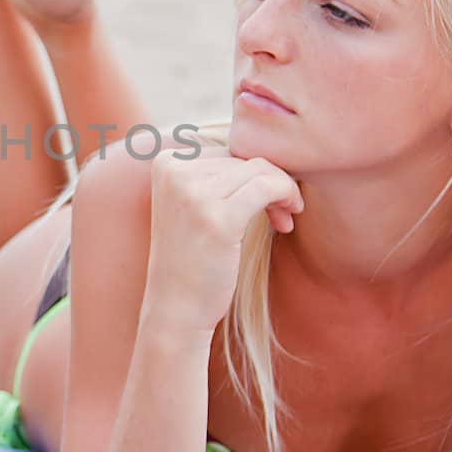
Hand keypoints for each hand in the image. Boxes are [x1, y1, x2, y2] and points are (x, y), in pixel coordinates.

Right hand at [142, 152, 302, 334]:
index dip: (252, 174)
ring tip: (283, 220)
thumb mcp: (192, 204)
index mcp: (165, 162)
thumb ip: (216, 173)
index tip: (264, 202)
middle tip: (281, 215)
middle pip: (244, 158)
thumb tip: (267, 142)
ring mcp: (193, 194)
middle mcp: (174, 172)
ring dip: (281, 191)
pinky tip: (287, 221)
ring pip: (260, 169)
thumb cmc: (191, 258)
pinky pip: (268, 187)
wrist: (175, 308)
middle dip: (270, 183)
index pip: (226, 150)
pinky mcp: (218, 218)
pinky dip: (286, 196)